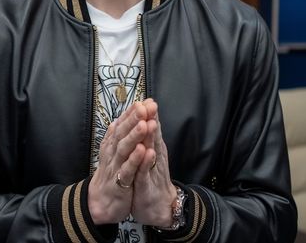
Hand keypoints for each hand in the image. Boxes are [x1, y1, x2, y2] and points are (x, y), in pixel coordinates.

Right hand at [88, 102, 148, 223]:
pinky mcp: (120, 182)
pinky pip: (128, 169)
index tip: (143, 101)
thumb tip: (117, 120)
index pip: (122, 126)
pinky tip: (142, 150)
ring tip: (144, 123)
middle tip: (143, 106)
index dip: (131, 113)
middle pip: (122, 133)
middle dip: (133, 119)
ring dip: (134, 136)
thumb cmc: (110, 176)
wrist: (100, 203)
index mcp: (112, 146)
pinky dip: (135, 160)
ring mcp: (116, 167)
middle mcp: (112, 153)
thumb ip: (115, 138)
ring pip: (125, 149)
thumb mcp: (112, 154)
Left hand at [130, 99, 175, 227]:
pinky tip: (148, 153)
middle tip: (150, 104)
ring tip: (150, 124)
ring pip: (151, 151)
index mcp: (153, 148)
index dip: (148, 114)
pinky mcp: (146, 184)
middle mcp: (155, 156)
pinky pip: (145, 172)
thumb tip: (146, 118)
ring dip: (150, 138)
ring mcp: (151, 170)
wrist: (159, 207)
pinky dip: (146, 162)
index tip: (146, 98)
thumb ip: (148, 138)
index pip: (150, 128)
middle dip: (150, 120)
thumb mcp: (150, 156)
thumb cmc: (152, 179)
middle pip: (152, 136)